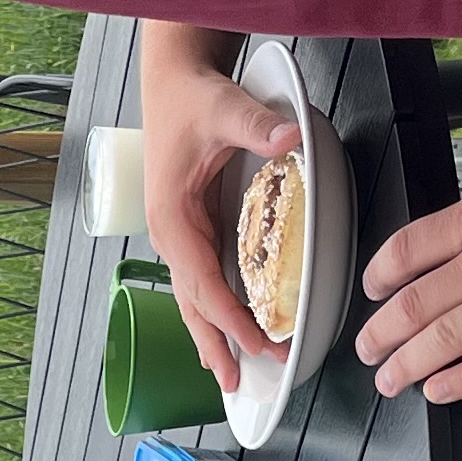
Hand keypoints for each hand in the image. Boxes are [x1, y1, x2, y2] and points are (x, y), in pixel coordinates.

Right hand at [135, 30, 292, 391]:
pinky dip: (215, 310)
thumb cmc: (190, 96)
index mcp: (173, 219)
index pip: (204, 284)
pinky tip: (227, 329)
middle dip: (218, 345)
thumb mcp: (223, 107)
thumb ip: (256, 125)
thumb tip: (289, 140)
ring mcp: (180, 234)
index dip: (231, 320)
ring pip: (195, 298)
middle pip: (193, 305)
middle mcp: (172, 235)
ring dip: (213, 336)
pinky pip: (203, 279)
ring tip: (230, 373)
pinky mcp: (192, 227)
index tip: (258, 345)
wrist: (172, 77)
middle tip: (242, 383)